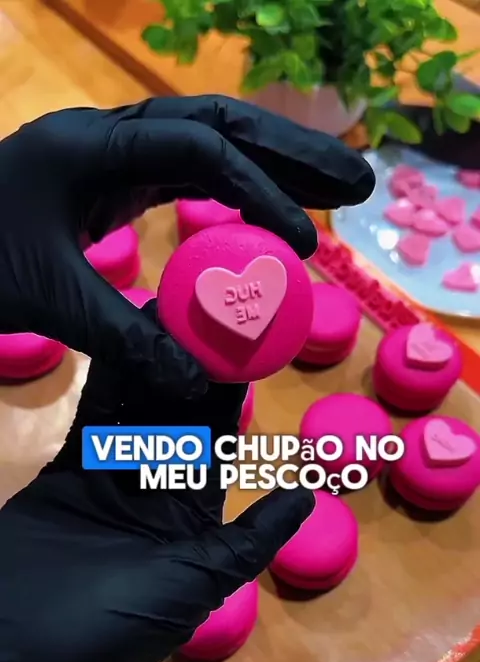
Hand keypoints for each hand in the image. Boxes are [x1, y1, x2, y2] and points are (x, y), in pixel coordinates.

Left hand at [0, 96, 373, 392]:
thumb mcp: (49, 300)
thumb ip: (126, 336)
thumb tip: (199, 380)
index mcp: (88, 148)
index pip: (196, 150)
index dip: (258, 191)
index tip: (300, 246)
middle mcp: (106, 136)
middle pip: (216, 123)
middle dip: (292, 152)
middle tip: (359, 182)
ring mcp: (109, 154)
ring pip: (206, 140)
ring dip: (273, 163)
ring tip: (337, 191)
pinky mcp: (110, 179)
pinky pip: (186, 171)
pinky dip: (234, 187)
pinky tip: (267, 207)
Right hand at [0, 300, 313, 661]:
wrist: (19, 647)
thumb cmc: (116, 622)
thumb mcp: (197, 584)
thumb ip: (250, 539)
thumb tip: (309, 497)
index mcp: (193, 518)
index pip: (218, 445)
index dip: (229, 397)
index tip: (242, 345)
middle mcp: (156, 491)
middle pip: (177, 418)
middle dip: (188, 369)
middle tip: (198, 310)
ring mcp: (111, 478)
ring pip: (137, 411)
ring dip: (149, 367)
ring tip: (162, 312)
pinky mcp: (69, 471)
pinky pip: (92, 421)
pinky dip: (106, 383)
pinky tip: (119, 341)